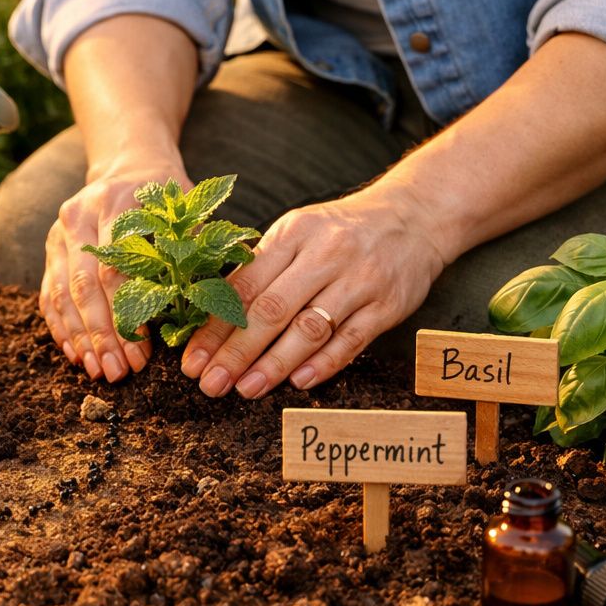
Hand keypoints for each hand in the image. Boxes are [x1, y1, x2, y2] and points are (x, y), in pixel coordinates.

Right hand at [40, 157, 191, 381]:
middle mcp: (78, 216)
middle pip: (85, 287)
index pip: (115, 270)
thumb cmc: (169, 194)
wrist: (129, 164)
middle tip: (117, 373)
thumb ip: (195, 248)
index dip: (128, 317)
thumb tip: (210, 301)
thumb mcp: (189, 210)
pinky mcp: (51, 249)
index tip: (143, 355)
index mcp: (115, 203)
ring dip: (80, 338)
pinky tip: (76, 354)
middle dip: (102, 336)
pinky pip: (49, 294)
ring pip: (62, 294)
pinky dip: (61, 327)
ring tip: (98, 371)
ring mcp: (59, 233)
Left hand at [180, 185, 451, 396]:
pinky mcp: (387, 305)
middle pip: (271, 310)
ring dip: (274, 364)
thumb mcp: (298, 233)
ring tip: (246, 389)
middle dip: (236, 352)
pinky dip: (323, 364)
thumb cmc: (340, 232)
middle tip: (210, 384)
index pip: (244, 287)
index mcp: (292, 235)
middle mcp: (324, 255)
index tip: (192, 361)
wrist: (413, 217)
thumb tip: (210, 313)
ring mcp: (358, 281)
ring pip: (309, 329)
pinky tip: (298, 383)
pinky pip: (351, 340)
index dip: (214, 327)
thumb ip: (260, 268)